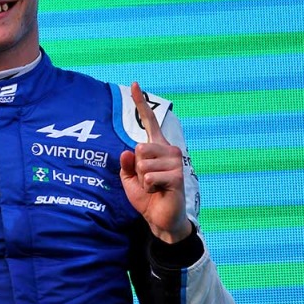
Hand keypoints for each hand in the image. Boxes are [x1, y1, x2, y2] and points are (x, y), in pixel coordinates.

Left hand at [119, 82, 192, 243]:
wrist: (160, 219)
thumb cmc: (147, 197)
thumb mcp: (129, 178)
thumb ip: (127, 164)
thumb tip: (128, 151)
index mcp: (156, 147)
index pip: (149, 121)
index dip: (141, 103)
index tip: (135, 84)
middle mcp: (168, 150)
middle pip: (139, 147)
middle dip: (137, 168)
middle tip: (147, 180)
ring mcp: (174, 161)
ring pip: (142, 163)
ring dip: (142, 180)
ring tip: (153, 187)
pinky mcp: (177, 175)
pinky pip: (148, 177)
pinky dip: (147, 187)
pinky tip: (158, 191)